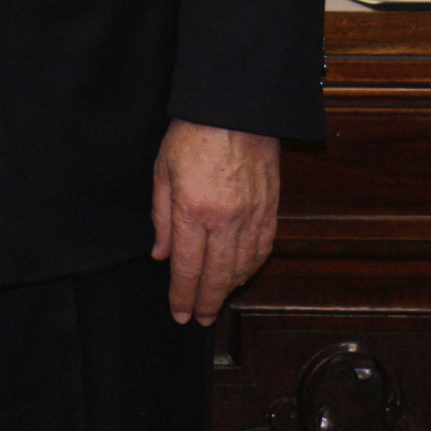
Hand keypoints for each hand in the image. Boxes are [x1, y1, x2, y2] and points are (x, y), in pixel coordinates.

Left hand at [152, 118, 279, 323]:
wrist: (237, 111)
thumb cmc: (192, 135)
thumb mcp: (162, 171)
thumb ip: (160, 216)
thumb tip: (160, 254)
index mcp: (193, 210)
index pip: (186, 266)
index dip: (182, 294)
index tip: (179, 314)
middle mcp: (225, 220)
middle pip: (216, 275)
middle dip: (206, 301)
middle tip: (198, 319)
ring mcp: (252, 217)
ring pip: (242, 266)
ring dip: (229, 289)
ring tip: (216, 302)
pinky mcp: (270, 210)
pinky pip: (263, 249)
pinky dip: (251, 268)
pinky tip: (241, 276)